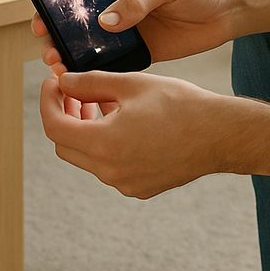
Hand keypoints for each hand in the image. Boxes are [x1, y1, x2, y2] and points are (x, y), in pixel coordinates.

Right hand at [32, 0, 241, 70]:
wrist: (228, 10)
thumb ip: (137, 1)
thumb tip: (107, 20)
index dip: (57, 3)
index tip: (43, 19)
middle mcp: (116, 2)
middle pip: (79, 19)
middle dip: (60, 34)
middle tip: (51, 50)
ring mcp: (126, 27)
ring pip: (91, 42)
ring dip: (74, 54)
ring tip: (61, 67)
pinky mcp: (139, 49)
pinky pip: (113, 61)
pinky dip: (98, 70)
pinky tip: (85, 79)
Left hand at [39, 69, 224, 197]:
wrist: (221, 135)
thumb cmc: (181, 105)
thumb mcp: (131, 85)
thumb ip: (90, 83)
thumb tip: (63, 83)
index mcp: (103, 144)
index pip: (54, 126)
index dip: (48, 101)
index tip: (53, 84)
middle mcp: (110, 171)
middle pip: (66, 145)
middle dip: (65, 115)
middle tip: (75, 91)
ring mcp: (125, 183)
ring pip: (87, 156)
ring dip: (86, 129)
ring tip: (103, 101)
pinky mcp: (139, 187)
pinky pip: (109, 167)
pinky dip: (105, 144)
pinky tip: (123, 122)